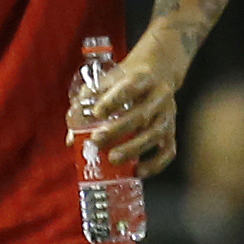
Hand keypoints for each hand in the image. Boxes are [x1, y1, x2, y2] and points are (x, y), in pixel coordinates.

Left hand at [87, 34, 183, 175]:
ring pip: (156, 133)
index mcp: (141, 79)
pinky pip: (169, 149)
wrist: (158, 71)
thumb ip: (86, 105)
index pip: (129, 88)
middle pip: (142, 114)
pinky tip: (139, 172)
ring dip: (135, 148)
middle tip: (97, 141)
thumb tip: (72, 140)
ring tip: (113, 159)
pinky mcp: (172, 130)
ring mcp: (168, 114)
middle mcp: (158, 96)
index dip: (113, 100)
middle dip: (119, 130)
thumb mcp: (105, 83)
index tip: (97, 112)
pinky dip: (156, 163)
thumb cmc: (124, 80)